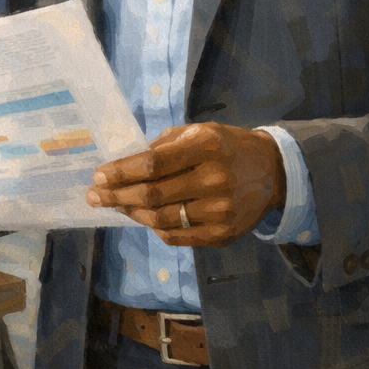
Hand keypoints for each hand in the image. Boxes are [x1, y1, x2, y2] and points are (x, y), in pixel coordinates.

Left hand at [87, 123, 285, 246]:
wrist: (273, 171)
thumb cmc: (227, 146)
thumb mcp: (198, 131)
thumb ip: (163, 146)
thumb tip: (126, 162)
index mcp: (205, 147)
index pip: (153, 164)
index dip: (122, 171)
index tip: (99, 175)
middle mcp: (214, 180)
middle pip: (152, 195)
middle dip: (116, 196)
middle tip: (95, 195)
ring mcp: (219, 211)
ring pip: (161, 219)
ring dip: (131, 213)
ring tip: (116, 206)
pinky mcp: (223, 234)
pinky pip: (177, 237)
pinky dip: (154, 228)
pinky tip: (142, 218)